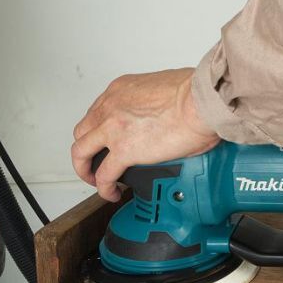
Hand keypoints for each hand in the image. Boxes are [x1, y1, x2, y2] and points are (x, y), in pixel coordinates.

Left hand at [72, 68, 219, 200]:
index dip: (100, 130)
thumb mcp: (165, 88)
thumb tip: (168, 117)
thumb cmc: (196, 94)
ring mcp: (113, 130)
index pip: (98, 112)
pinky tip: (112, 194)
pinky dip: (103, 187)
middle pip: (82, 132)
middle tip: (96, 161)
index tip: (108, 141)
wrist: (202, 102)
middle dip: (87, 149)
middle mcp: (110, 107)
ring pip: (80, 152)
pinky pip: (103, 175)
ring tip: (96, 181)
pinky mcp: (124, 151)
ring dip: (85, 169)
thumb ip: (158, 103)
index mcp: (121, 91)